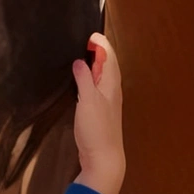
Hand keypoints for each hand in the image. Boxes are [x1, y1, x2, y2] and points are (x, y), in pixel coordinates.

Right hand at [72, 32, 124, 193]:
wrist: (104, 159)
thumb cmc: (97, 129)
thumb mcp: (88, 100)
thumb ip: (84, 79)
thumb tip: (80, 61)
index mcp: (112, 85)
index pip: (110, 57)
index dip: (101, 44)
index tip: (90, 34)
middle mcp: (112, 91)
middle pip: (109, 66)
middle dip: (100, 51)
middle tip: (87, 40)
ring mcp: (107, 103)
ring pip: (104, 77)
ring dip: (97, 65)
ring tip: (85, 55)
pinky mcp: (100, 113)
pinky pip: (98, 87)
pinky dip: (92, 78)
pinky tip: (83, 82)